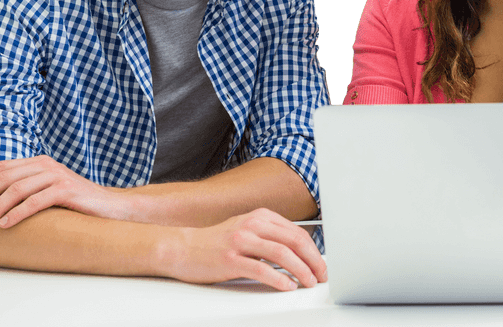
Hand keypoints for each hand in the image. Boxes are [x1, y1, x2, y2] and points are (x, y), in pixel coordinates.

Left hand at [0, 156, 129, 228]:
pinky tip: (6, 224)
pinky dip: (17, 213)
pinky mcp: (67, 191)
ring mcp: (58, 177)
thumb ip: (30, 187)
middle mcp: (48, 165)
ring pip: (17, 189)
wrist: (113, 208)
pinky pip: (35, 201)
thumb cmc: (79, 203)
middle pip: (6, 177)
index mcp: (42, 162)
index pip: (3, 166)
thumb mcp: (51, 190)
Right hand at [162, 208, 327, 290]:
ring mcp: (241, 241)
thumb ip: (270, 236)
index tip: (321, 265)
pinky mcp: (230, 259)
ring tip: (308, 282)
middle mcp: (252, 225)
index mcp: (260, 217)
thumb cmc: (215, 242)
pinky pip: (261, 269)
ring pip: (282, 254)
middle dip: (313, 261)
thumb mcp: (246, 229)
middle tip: (320, 275)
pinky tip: (287, 286)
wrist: (181, 247)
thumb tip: (299, 253)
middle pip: (294, 241)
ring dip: (301, 270)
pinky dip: (279, 279)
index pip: (297, 232)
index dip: (314, 250)